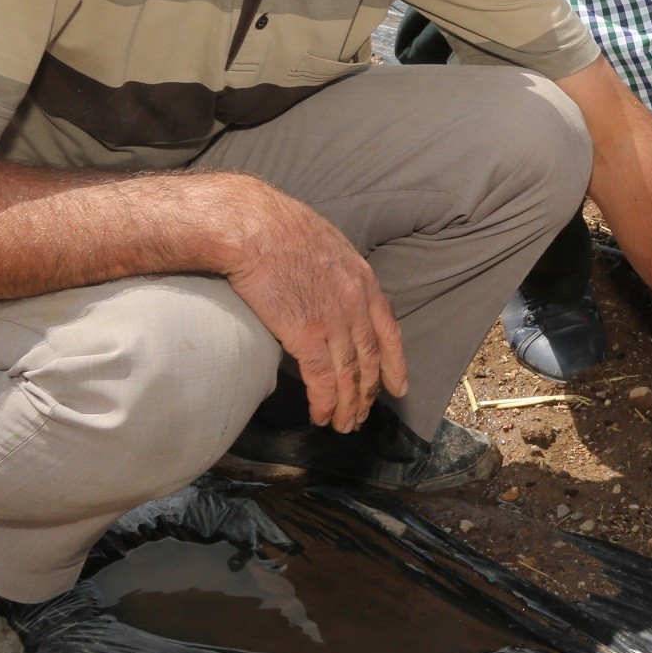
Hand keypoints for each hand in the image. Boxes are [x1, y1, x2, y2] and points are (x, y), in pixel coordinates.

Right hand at [217, 180, 407, 432]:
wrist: (253, 227)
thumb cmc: (277, 229)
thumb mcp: (325, 245)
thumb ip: (335, 275)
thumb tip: (327, 293)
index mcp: (363, 279)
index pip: (388, 330)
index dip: (395, 363)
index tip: (398, 387)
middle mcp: (356, 303)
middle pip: (369, 359)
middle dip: (369, 392)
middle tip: (364, 416)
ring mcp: (334, 320)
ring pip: (349, 374)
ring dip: (348, 405)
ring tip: (345, 426)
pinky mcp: (306, 334)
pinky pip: (321, 379)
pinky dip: (325, 402)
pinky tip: (322, 416)